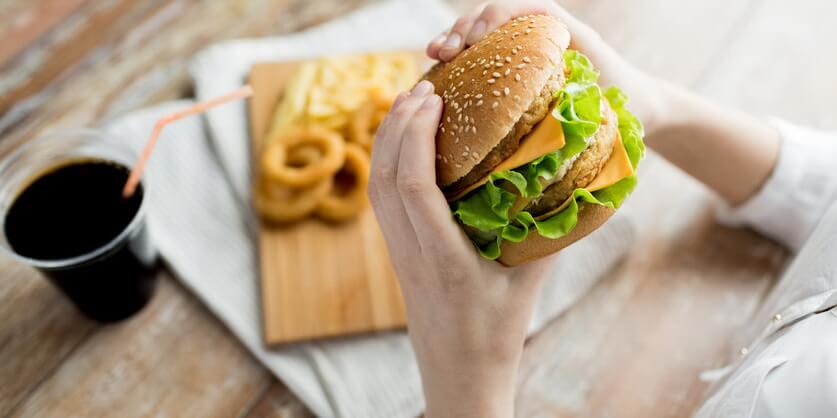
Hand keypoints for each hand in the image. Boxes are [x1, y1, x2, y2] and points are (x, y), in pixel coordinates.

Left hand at [369, 80, 553, 417]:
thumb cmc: (496, 335)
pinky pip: (382, 202)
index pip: (416, 188)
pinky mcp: (396, 256)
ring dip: (386, 141)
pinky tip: (402, 145)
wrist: (459, 377)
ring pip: (377, 189)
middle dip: (397, 126)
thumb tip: (566, 179)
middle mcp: (411, 254)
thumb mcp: (529, 282)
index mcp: (444, 260)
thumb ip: (546, 232)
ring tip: (407, 103)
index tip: (434, 100)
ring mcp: (398, 255)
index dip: (417, 137)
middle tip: (422, 88)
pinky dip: (387, 164)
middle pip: (386, 180)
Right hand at [427, 0, 664, 132]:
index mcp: (559, 29)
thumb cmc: (625, 101)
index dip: (490, 21)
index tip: (472, 43)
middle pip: (491, 16)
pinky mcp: (515, 64)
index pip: (517, 10)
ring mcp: (524, 47)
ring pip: (480, 31)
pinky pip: (482, 55)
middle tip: (443, 52)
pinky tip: (439, 71)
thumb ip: (579, 95)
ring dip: (454, 40)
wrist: (639, 104)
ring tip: (434, 56)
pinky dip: (460, 59)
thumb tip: (537, 112)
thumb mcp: (606, 96)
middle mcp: (539, 31)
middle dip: (462, 30)